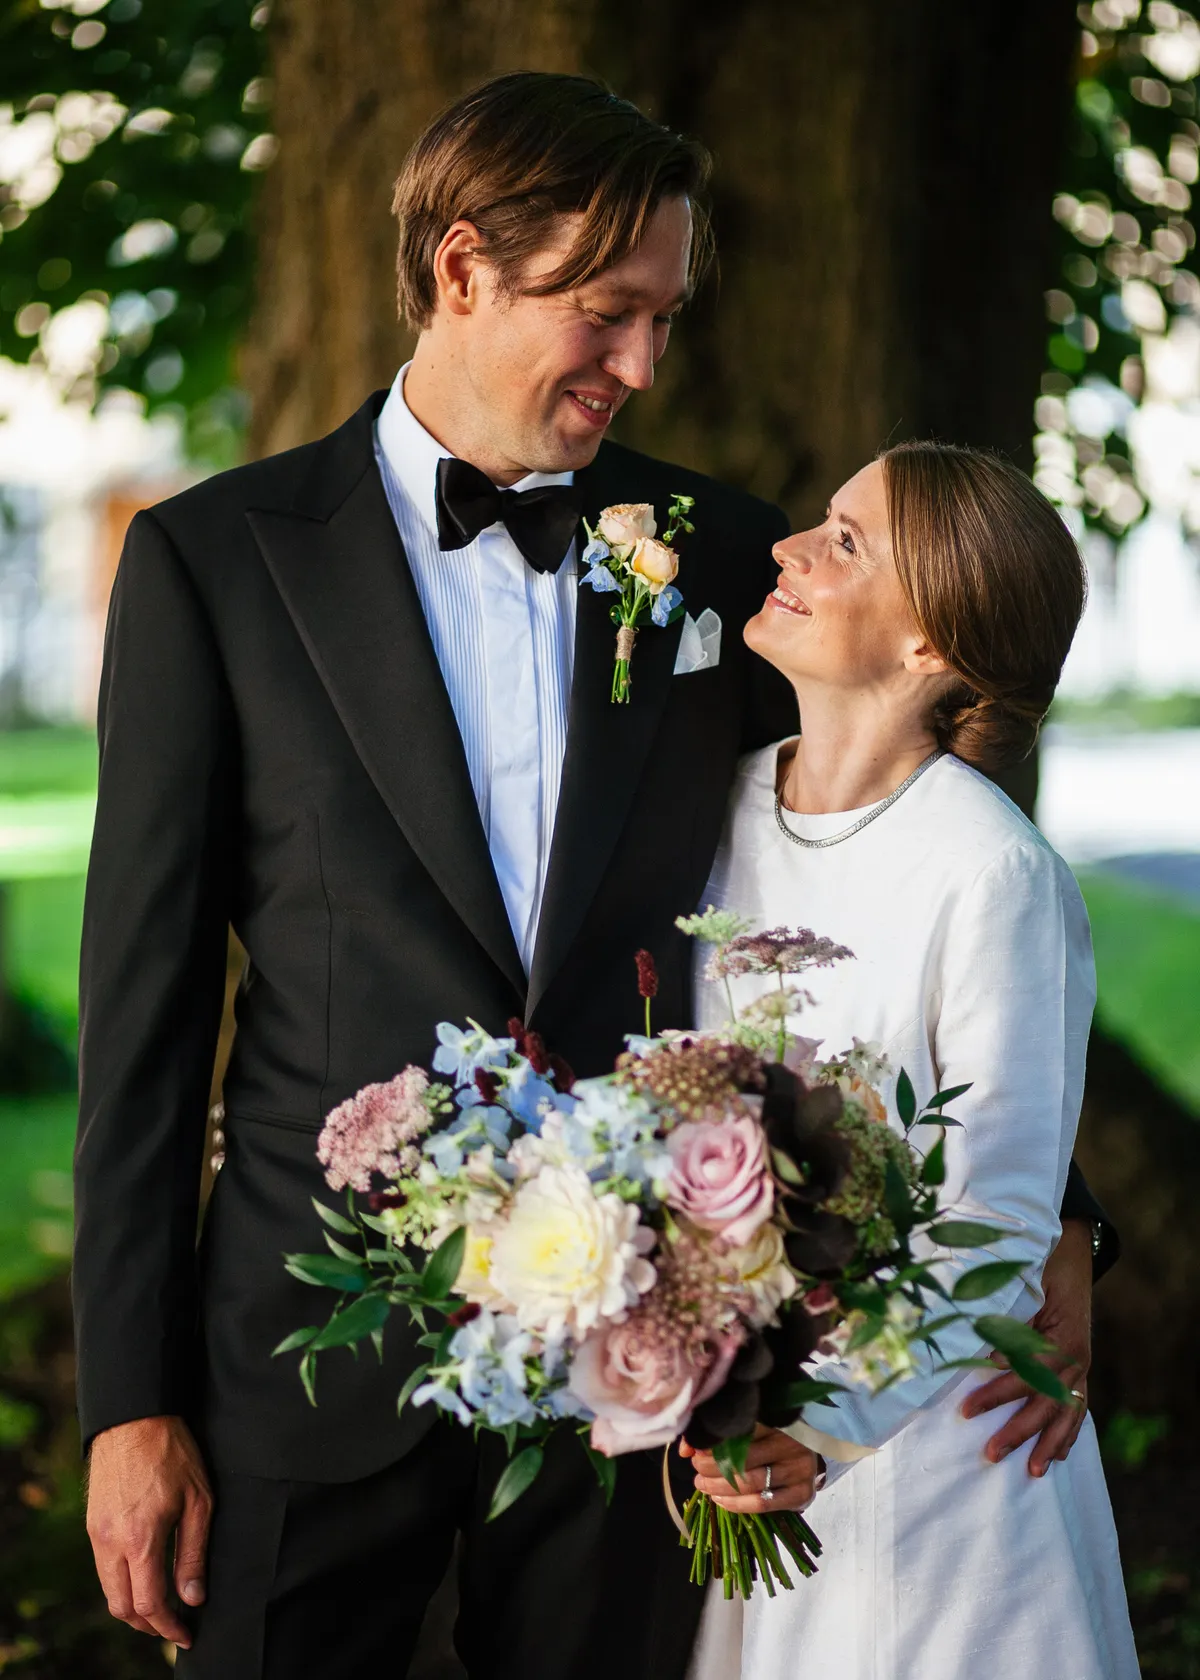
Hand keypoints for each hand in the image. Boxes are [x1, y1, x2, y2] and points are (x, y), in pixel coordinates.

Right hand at [85, 1415, 212, 1648]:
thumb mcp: (199, 1500)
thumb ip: (193, 1553)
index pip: (149, 1604)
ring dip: (132, 1606)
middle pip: (121, 1607)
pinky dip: (121, 1583)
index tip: (186, 1635)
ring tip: (161, 1607)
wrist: (134, 1416)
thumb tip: (193, 1597)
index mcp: (140, 1540)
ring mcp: (97, 1534)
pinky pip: (103, 1568)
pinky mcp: (92, 1523)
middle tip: (173, 1627)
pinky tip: (143, 1576)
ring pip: (108, 1590)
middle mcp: (111, 1543)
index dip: (168, 1627)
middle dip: (147, 1625)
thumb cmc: (173, 1453)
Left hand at [680, 1423, 819, 1513]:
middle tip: (696, 1469)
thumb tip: (685, 1449)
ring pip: (750, 1482)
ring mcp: (799, 1469)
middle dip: (711, 1466)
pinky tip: (719, 1500)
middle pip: (742, 1458)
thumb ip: (717, 1434)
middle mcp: (791, 1442)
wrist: (809, 1457)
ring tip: (702, 1484)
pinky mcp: (802, 1493)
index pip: (740, 1430)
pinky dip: (737, 1504)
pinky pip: (763, 1503)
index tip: (695, 1449)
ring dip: (719, 1486)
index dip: (713, 1442)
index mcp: (777, 1419)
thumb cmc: (772, 1438)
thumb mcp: (750, 1428)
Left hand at [961, 1217, 1091, 1476]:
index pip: (1027, 1374)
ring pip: (1065, 1412)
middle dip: (1018, 1430)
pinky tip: (1059, 1455)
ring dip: (1047, 1443)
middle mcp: (1077, 1358)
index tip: (966, 1408)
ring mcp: (1082, 1366)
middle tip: (989, 1452)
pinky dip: (1068, 1432)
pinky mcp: (1081, 1368)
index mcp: (1063, 1338)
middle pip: (1046, 1403)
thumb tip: (973, 1351)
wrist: (1071, 1250)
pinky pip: (1078, 1406)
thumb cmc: (1041, 1264)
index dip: (997, 1392)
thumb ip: (1003, 1318)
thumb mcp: (1022, 1285)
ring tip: (1031, 1471)